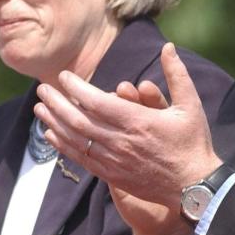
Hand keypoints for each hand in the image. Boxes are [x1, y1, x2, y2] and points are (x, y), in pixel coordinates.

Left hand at [35, 43, 221, 234]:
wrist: (194, 187)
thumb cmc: (193, 143)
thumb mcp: (190, 105)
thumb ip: (176, 75)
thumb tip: (167, 46)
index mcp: (138, 121)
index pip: (97, 102)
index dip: (76, 88)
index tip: (64, 77)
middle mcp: (122, 141)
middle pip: (79, 120)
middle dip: (57, 103)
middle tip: (42, 89)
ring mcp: (114, 160)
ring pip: (76, 140)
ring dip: (54, 123)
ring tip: (39, 108)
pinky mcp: (112, 175)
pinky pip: (81, 158)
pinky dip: (63, 145)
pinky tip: (50, 134)